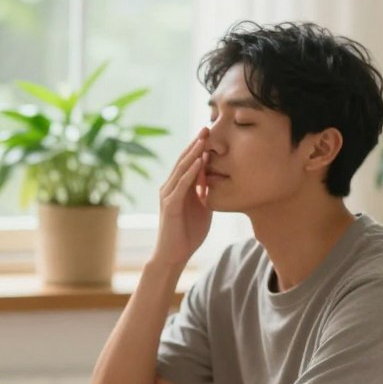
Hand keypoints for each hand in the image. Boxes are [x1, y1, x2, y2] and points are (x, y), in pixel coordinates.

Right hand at [151, 128, 212, 267]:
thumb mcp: (202, 208)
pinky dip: (190, 172)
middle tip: (207, 127)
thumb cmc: (188, 234)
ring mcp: (168, 195)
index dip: (198, 148)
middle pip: (183, 161)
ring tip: (203, 139)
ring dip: (193, 153)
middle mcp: (170, 188)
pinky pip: (181, 185)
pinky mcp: (170, 206)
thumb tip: (214, 178)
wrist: (174, 255)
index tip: (210, 134)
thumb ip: (205, 192)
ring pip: (181, 169)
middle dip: (195, 144)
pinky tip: (199, 161)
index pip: (187, 163)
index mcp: (178, 188)